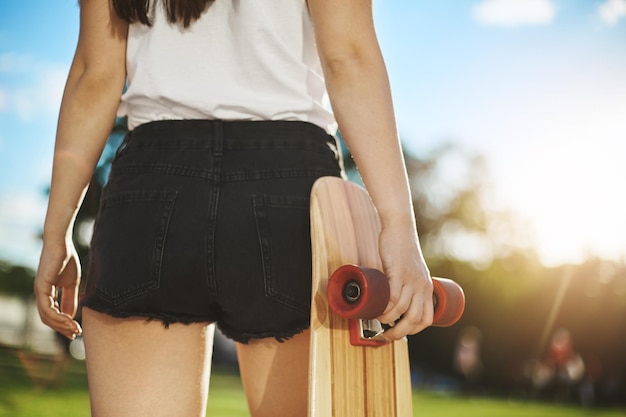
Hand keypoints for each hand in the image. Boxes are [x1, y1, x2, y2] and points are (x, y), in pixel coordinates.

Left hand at [34, 240, 82, 339]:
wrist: (61, 243)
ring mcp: (39, 291)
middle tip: (76, 334)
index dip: (63, 324)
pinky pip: (47, 308)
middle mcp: (40, 294)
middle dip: (62, 328)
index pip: (52, 315)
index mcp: (46, 293)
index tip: (76, 331)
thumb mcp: (71, 284)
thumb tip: (71, 316)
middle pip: (48, 319)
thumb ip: (70, 299)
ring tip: (75, 329)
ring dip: (61, 325)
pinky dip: (58, 316)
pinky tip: (70, 320)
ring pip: (47, 316)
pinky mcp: (42, 287)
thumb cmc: (66, 260)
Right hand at [376, 223, 432, 340]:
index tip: (401, 332)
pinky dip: (385, 308)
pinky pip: (393, 297)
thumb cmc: (402, 249)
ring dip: (388, 321)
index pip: (426, 319)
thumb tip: (393, 298)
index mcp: (427, 288)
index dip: (414, 331)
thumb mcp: (411, 271)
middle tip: (387, 335)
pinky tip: (378, 310)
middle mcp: (422, 286)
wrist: (400, 228)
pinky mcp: (398, 272)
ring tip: (379, 321)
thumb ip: (406, 284)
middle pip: (414, 319)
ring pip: (402, 310)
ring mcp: (411, 280)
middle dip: (400, 332)